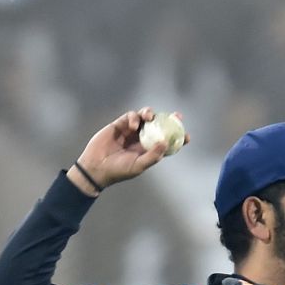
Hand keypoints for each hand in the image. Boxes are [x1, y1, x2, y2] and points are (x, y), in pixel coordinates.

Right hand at [71, 108, 187, 193]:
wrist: (96, 166)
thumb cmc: (119, 170)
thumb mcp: (138, 166)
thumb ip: (152, 156)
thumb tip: (166, 143)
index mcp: (148, 150)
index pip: (166, 142)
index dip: (177, 138)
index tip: (187, 137)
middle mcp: (142, 139)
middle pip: (159, 125)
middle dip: (169, 119)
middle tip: (178, 116)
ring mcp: (131, 131)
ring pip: (145, 117)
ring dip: (150, 114)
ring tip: (150, 117)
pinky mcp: (120, 125)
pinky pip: (130, 116)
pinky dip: (134, 117)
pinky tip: (133, 124)